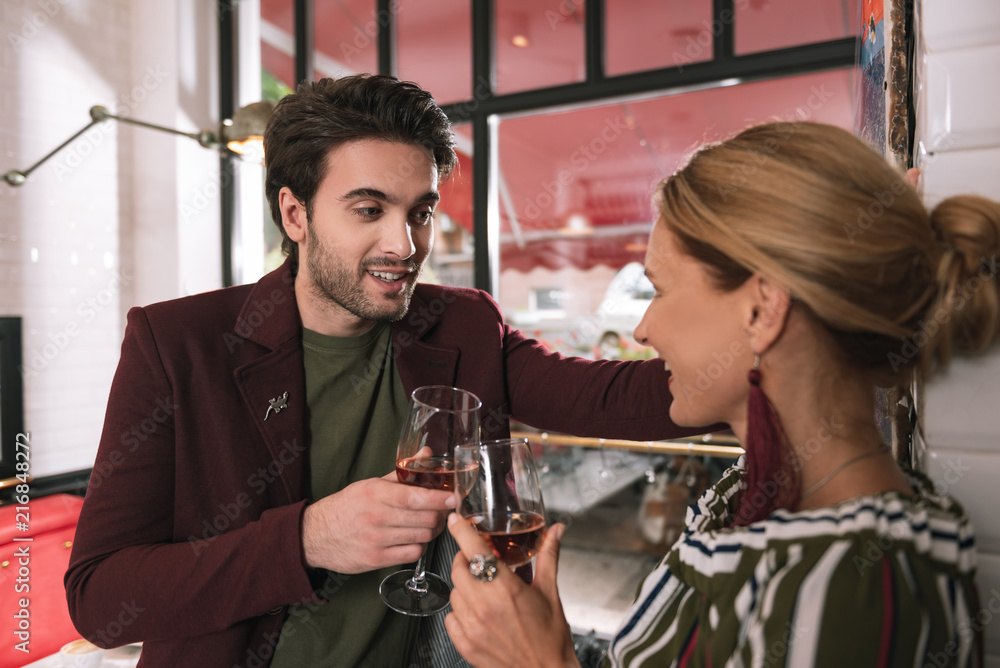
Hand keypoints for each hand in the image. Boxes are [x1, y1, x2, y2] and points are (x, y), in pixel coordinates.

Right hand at [301, 472, 454, 573]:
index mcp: (375, 494)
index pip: (414, 496)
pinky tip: (414, 539)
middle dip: (440, 515)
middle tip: (443, 511)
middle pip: (424, 519)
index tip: (453, 498)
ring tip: (429, 524)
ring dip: (432, 531)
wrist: (315, 535)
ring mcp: (376, 540)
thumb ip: (402, 471)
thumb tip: (426, 453)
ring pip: (422, 536)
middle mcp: (376, 517)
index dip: (438, 498)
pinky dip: (419, 546)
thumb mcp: (371, 484)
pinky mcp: (376, 559)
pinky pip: (412, 554)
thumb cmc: (347, 507)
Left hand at [444, 513, 579, 667]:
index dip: (461, 530)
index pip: (474, 549)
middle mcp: (483, 605)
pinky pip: (451, 617)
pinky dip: (460, 611)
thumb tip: (556, 532)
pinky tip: (478, 613)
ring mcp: (471, 625)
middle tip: (480, 561)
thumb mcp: (549, 592)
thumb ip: (548, 556)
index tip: (456, 520)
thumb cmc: (550, 638)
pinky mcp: (464, 643)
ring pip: (454, 592)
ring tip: (484, 591)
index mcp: (505, 588)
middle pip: (459, 568)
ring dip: (465, 586)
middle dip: (467, 559)